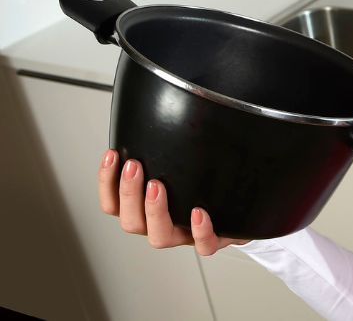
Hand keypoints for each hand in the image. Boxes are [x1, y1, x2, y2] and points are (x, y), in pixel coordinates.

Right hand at [98, 149, 249, 254]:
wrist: (244, 210)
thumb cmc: (207, 186)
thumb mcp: (184, 164)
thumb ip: (168, 148)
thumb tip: (154, 109)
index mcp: (148, 209)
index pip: (114, 204)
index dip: (107, 182)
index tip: (112, 154)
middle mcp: (163, 225)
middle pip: (131, 222)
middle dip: (128, 193)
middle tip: (134, 166)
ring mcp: (186, 235)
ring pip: (160, 237)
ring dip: (154, 211)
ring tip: (157, 185)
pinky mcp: (214, 240)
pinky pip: (204, 245)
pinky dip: (199, 231)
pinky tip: (198, 212)